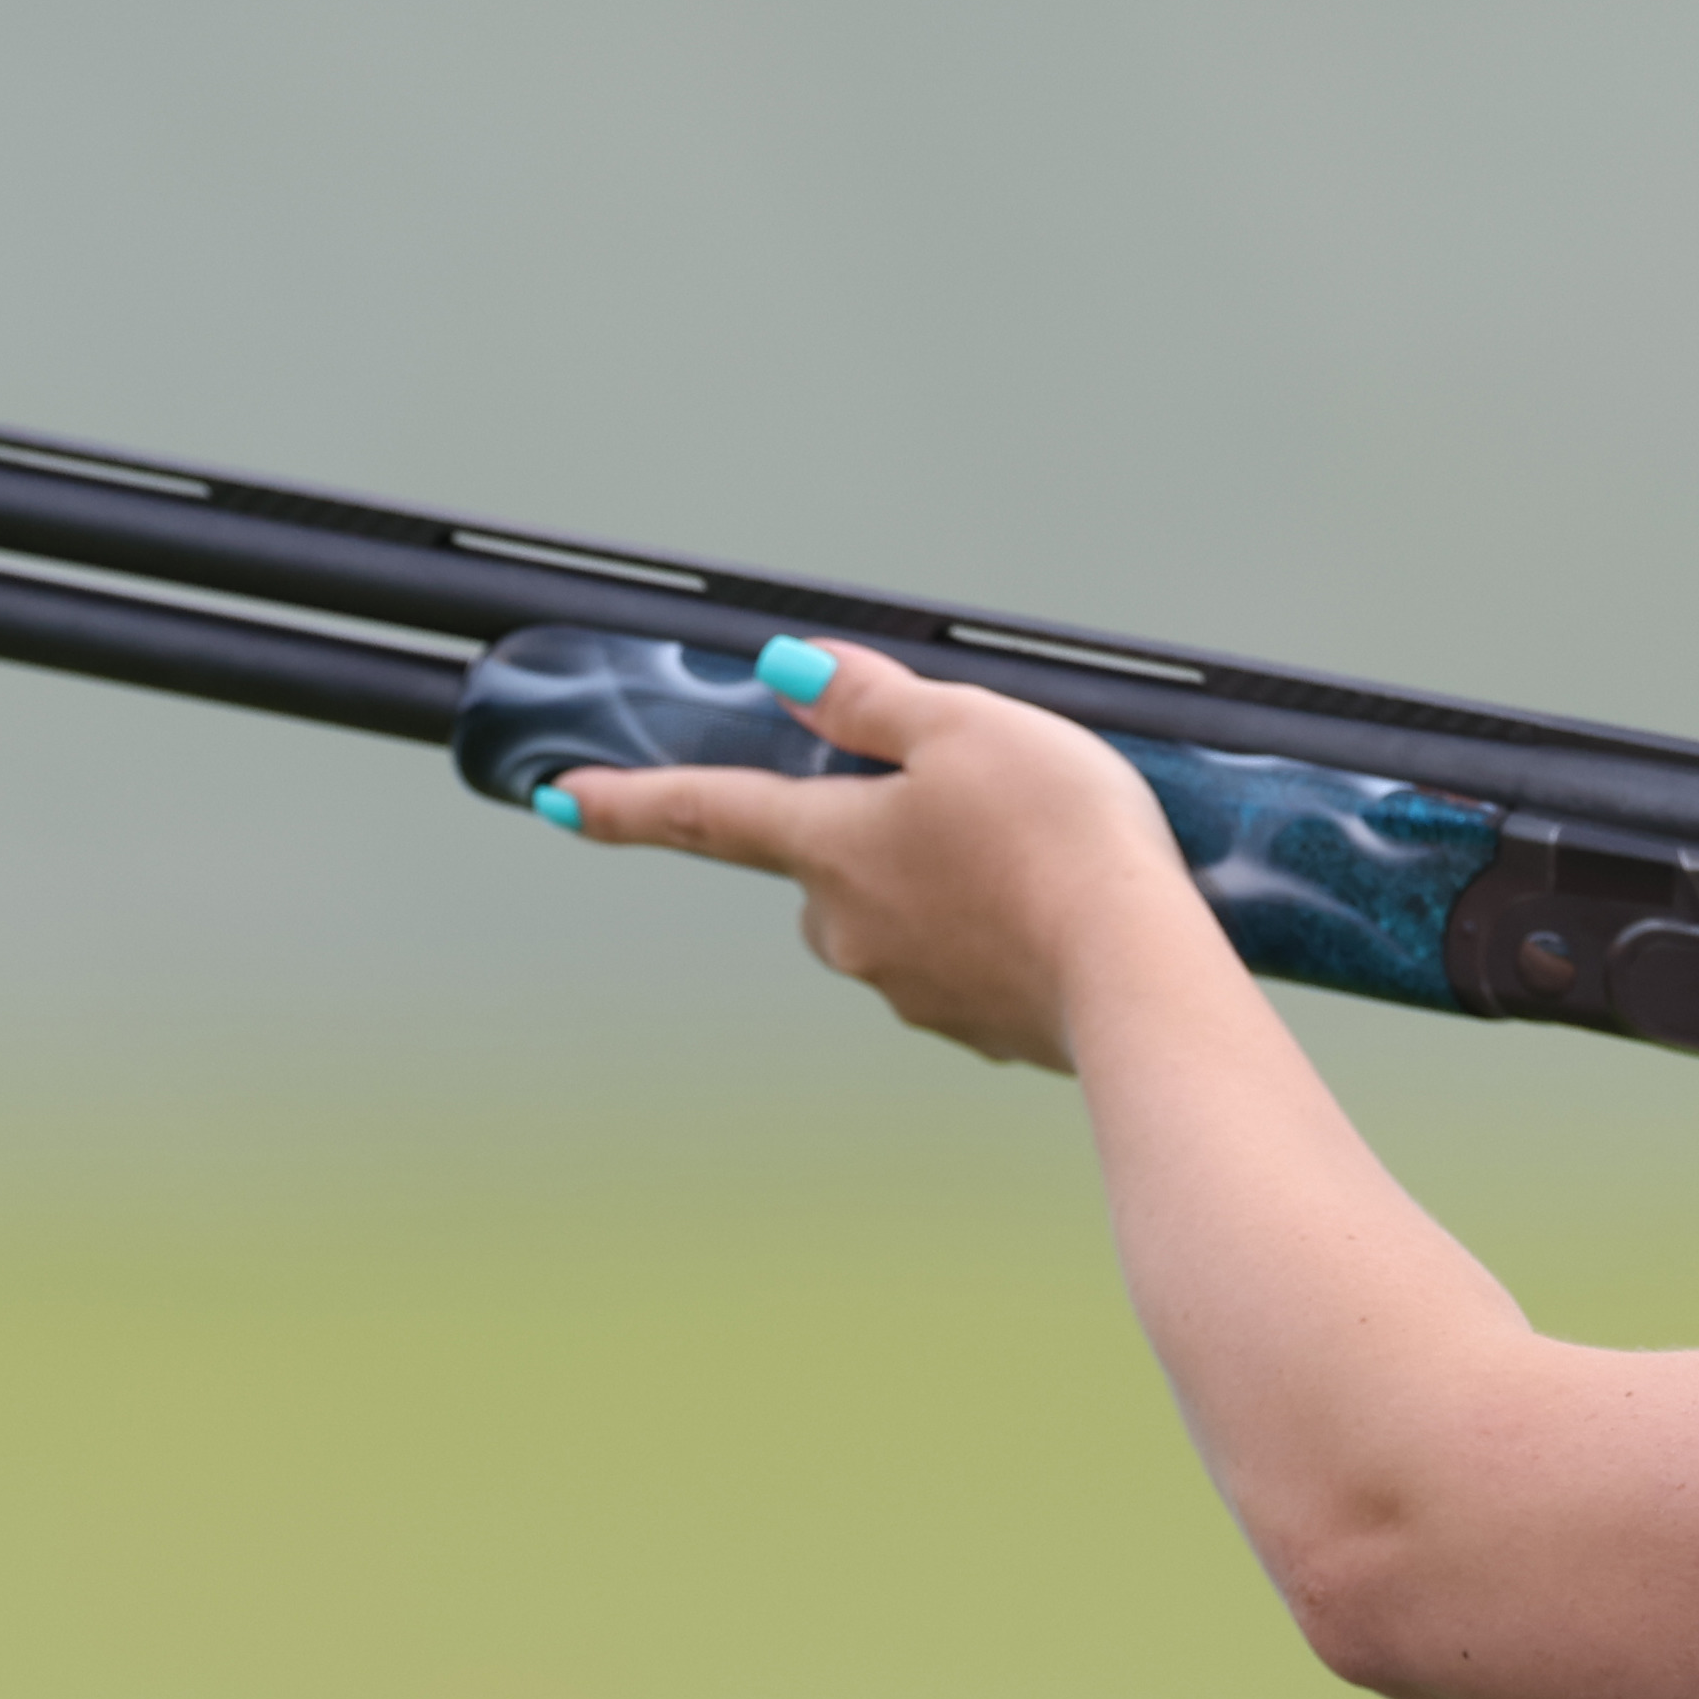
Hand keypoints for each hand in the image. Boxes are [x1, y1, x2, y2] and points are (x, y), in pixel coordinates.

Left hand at [544, 641, 1209, 1069]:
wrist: (1141, 980)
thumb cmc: (1057, 841)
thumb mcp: (963, 726)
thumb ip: (868, 699)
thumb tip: (789, 670)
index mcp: (829, 851)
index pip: (707, 815)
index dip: (626, 802)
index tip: (557, 801)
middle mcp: (849, 932)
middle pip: (827, 863)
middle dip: (871, 828)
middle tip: (968, 793)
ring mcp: (910, 991)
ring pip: (900, 912)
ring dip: (947, 880)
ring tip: (1039, 851)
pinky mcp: (976, 1028)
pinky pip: (965, 961)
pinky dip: (999, 932)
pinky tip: (1062, 911)